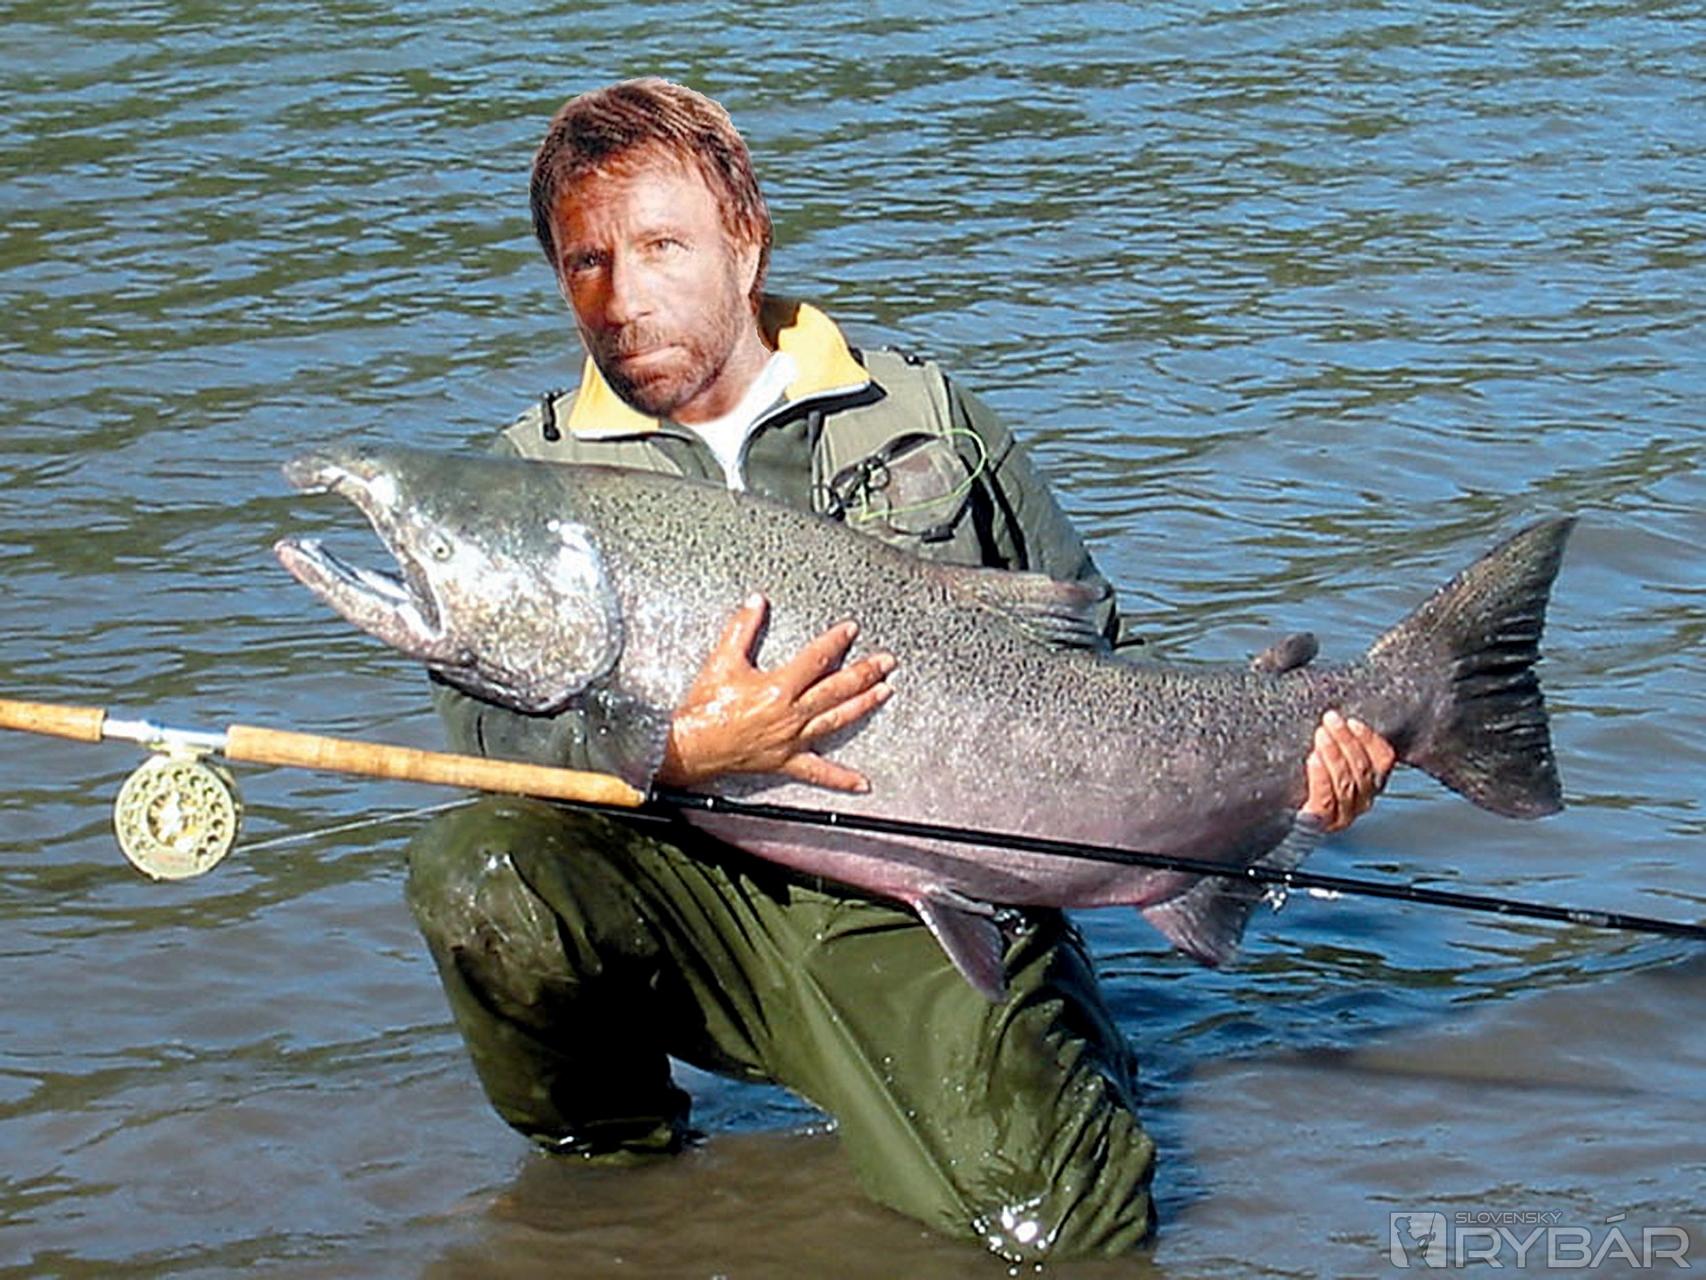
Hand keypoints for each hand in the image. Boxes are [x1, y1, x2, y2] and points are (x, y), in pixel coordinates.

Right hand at [655, 594, 895, 790]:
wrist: (692, 746)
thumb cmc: (706, 706)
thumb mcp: (723, 660)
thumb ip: (742, 628)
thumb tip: (756, 601)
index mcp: (779, 688)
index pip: (817, 659)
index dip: (836, 642)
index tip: (851, 630)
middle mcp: (792, 714)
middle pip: (837, 689)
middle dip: (865, 672)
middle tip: (887, 661)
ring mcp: (793, 739)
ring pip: (837, 721)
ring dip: (864, 706)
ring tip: (885, 692)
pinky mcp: (787, 761)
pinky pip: (818, 772)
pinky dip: (841, 779)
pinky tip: (862, 783)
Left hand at [1302, 710, 1395, 831]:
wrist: (1284, 818)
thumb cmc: (1309, 783)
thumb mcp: (1330, 759)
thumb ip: (1341, 744)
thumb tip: (1338, 720)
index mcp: (1371, 782)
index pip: (1384, 760)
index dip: (1370, 739)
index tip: (1352, 723)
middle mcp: (1362, 800)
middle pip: (1362, 769)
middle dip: (1346, 741)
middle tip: (1331, 721)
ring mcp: (1344, 814)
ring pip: (1346, 782)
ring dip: (1334, 754)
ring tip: (1321, 735)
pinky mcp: (1323, 822)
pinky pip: (1326, 799)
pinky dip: (1321, 777)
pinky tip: (1314, 759)